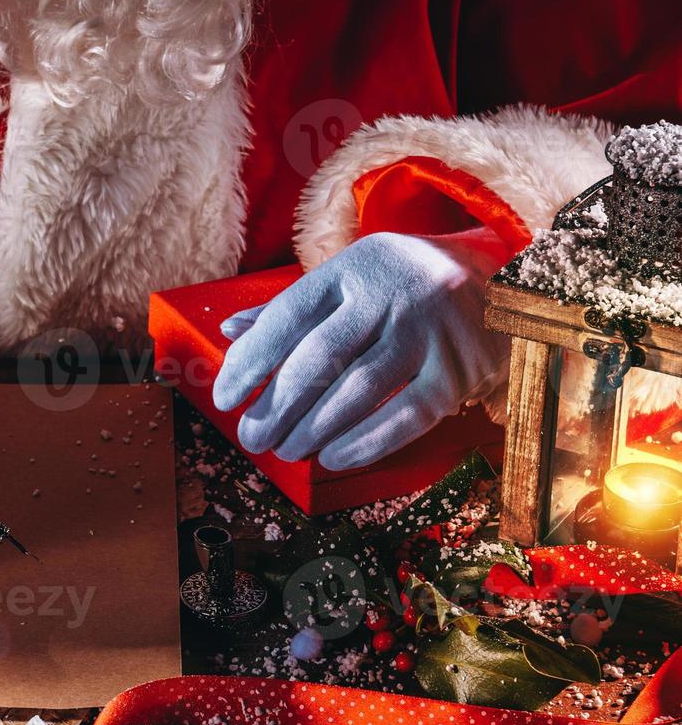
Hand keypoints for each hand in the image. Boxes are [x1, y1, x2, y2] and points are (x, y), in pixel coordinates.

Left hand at [211, 230, 509, 470]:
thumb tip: (229, 332)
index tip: (223, 399)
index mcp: (353, 267)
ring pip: (360, 389)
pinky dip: (366, 441)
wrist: (500, 279)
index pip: (288, 317)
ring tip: (287, 450)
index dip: (250, 362)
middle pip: (320, 358)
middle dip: (277, 405)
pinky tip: (333, 457)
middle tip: (252, 437)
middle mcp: (391, 291)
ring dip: (315, 428)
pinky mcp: (462, 367)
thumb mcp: (350, 279)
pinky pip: (407, 414)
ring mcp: (430, 328)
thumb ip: (290, 307)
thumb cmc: (402, 287)